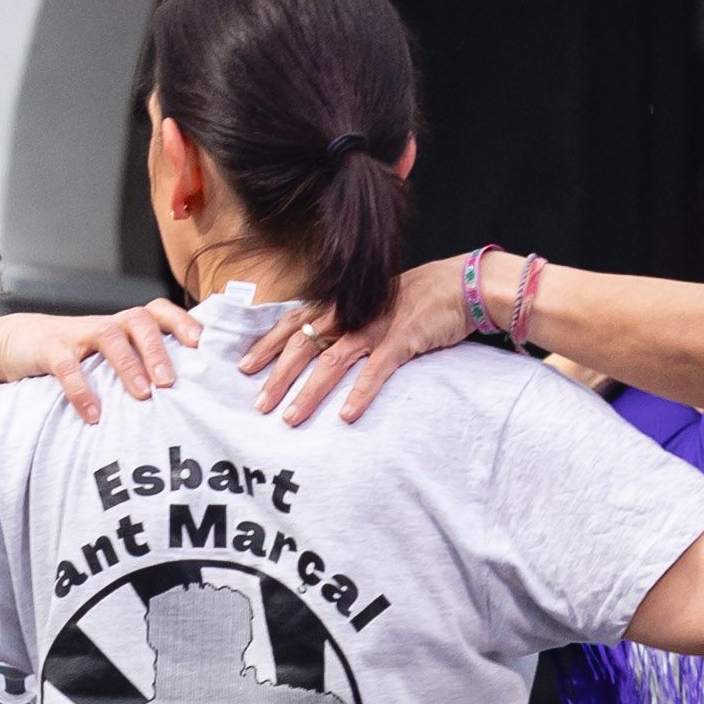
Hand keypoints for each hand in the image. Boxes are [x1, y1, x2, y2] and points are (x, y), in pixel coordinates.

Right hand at [0, 300, 193, 417]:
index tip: (202, 345)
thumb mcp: (106, 358)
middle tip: (171, 383)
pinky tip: (93, 414)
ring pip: (108, 335)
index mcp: (123, 326)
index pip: (158, 312)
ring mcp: (76, 333)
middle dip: (158, 349)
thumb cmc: (74, 356)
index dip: (182, 322)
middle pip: (139, 320)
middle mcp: (104, 324)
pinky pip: (67, 365)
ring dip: (128, 364)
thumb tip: (181, 400)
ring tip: (142, 395)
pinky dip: (81, 389)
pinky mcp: (49, 348)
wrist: (14, 343)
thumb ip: (136, 368)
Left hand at [254, 256, 482, 425]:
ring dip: (309, 393)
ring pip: (332, 361)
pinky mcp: (402, 339)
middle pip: (304, 345)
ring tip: (291, 418)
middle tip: (259, 405)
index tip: (244, 368)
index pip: (294, 323)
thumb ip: (347, 321)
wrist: (459, 285)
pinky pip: (376, 370)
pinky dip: (360, 393)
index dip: (268, 345)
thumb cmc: (415, 298)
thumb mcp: (372, 303)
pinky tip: (346, 415)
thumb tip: (320, 344)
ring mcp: (375, 326)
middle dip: (278, 376)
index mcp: (342, 304)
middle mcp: (351, 314)